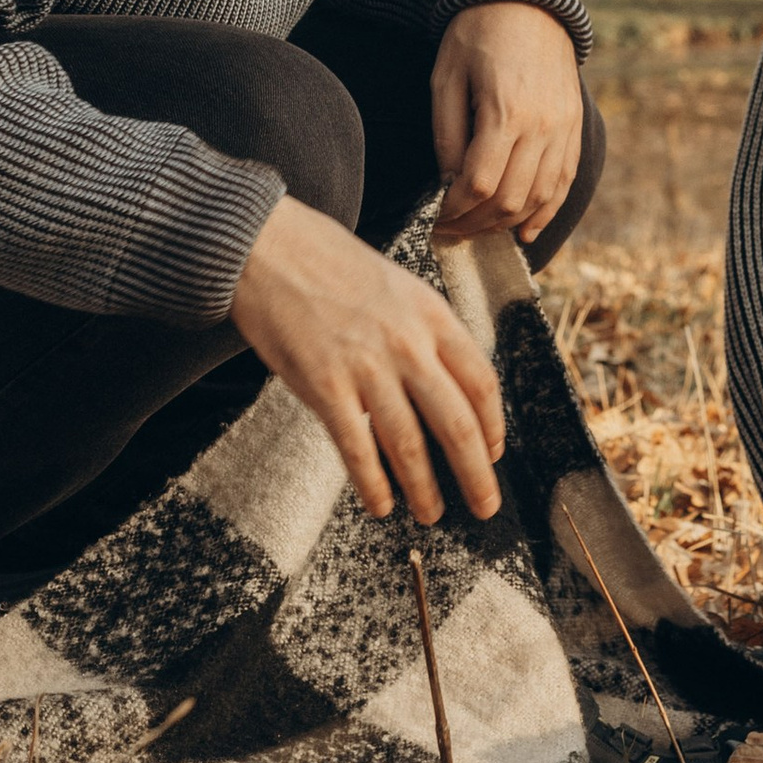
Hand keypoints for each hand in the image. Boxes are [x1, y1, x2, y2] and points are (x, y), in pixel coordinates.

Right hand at [230, 194, 504, 522]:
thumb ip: (425, 332)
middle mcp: (407, 343)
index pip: (481, 382)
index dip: (493, 427)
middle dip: (475, 475)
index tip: (494, 455)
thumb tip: (448, 384)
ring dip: (424, 488)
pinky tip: (380, 505)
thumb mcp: (398, 286)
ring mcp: (366, 365)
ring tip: (430, 514)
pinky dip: (372, 484)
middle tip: (484, 506)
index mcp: (432, 316)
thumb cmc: (331, 266)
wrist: (269, 247)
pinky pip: (356, 447)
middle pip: (457, 423)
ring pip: (409, 443)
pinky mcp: (324, 384)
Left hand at [430, 2, 584, 245]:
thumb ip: (446, 134)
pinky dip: (546, 212)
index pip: (479, 184)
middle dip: (476, 225)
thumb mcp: (445, 78)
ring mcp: (564, 128)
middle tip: (451, 231)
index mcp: (505, 112)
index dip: (454, 211)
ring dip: (507, 224)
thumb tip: (449, 184)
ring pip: (539, 197)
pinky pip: (564, 181)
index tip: (435, 218)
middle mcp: (542, 126)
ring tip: (479, 229)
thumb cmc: (476, 35)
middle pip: (510, 200)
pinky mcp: (575, 127)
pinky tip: (525, 230)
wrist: (526, 2)